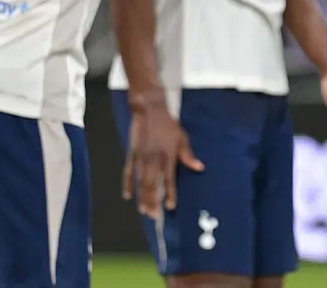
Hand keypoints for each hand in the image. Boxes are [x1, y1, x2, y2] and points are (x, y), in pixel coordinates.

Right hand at [122, 96, 203, 217]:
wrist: (149, 110)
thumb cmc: (168, 124)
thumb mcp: (181, 138)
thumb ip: (188, 155)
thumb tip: (199, 168)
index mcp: (167, 156)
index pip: (168, 180)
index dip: (169, 194)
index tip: (170, 207)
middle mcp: (154, 159)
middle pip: (152, 185)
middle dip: (153, 202)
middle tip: (154, 216)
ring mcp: (141, 157)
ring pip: (140, 182)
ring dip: (142, 197)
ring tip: (143, 210)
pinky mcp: (132, 154)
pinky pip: (128, 172)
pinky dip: (127, 184)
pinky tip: (127, 195)